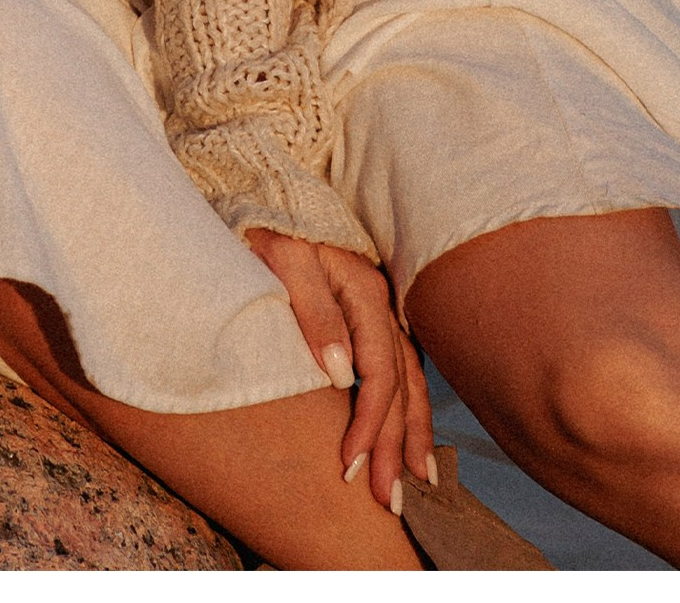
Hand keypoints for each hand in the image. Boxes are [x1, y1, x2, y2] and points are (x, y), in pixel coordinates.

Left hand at [244, 228, 435, 517]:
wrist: (261, 178)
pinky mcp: (367, 307)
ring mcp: (378, 304)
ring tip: (418, 478)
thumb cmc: (265, 219)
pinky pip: (399, 364)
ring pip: (408, 377)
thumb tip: (342, 375)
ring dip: (412, 430)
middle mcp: (379, 301)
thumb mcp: (283, 257)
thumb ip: (313, 312)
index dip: (369, 423)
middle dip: (395, 445)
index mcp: (363, 291)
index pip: (377, 372)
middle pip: (399, 384)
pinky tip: (409, 429)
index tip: (351, 466)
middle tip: (389, 501)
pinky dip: (409, 402)